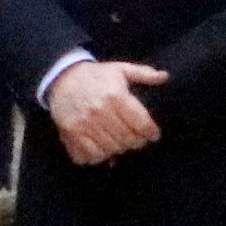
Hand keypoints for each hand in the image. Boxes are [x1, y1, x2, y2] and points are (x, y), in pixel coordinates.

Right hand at [47, 59, 165, 167]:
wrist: (61, 77)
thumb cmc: (95, 76)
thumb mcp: (120, 69)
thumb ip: (143, 74)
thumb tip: (165, 77)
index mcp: (116, 96)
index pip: (143, 125)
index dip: (151, 133)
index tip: (152, 134)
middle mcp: (100, 111)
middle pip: (128, 140)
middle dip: (136, 142)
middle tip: (136, 138)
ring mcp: (84, 124)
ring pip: (111, 149)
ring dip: (118, 148)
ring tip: (119, 142)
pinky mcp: (71, 133)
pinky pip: (90, 154)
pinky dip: (98, 155)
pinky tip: (101, 147)